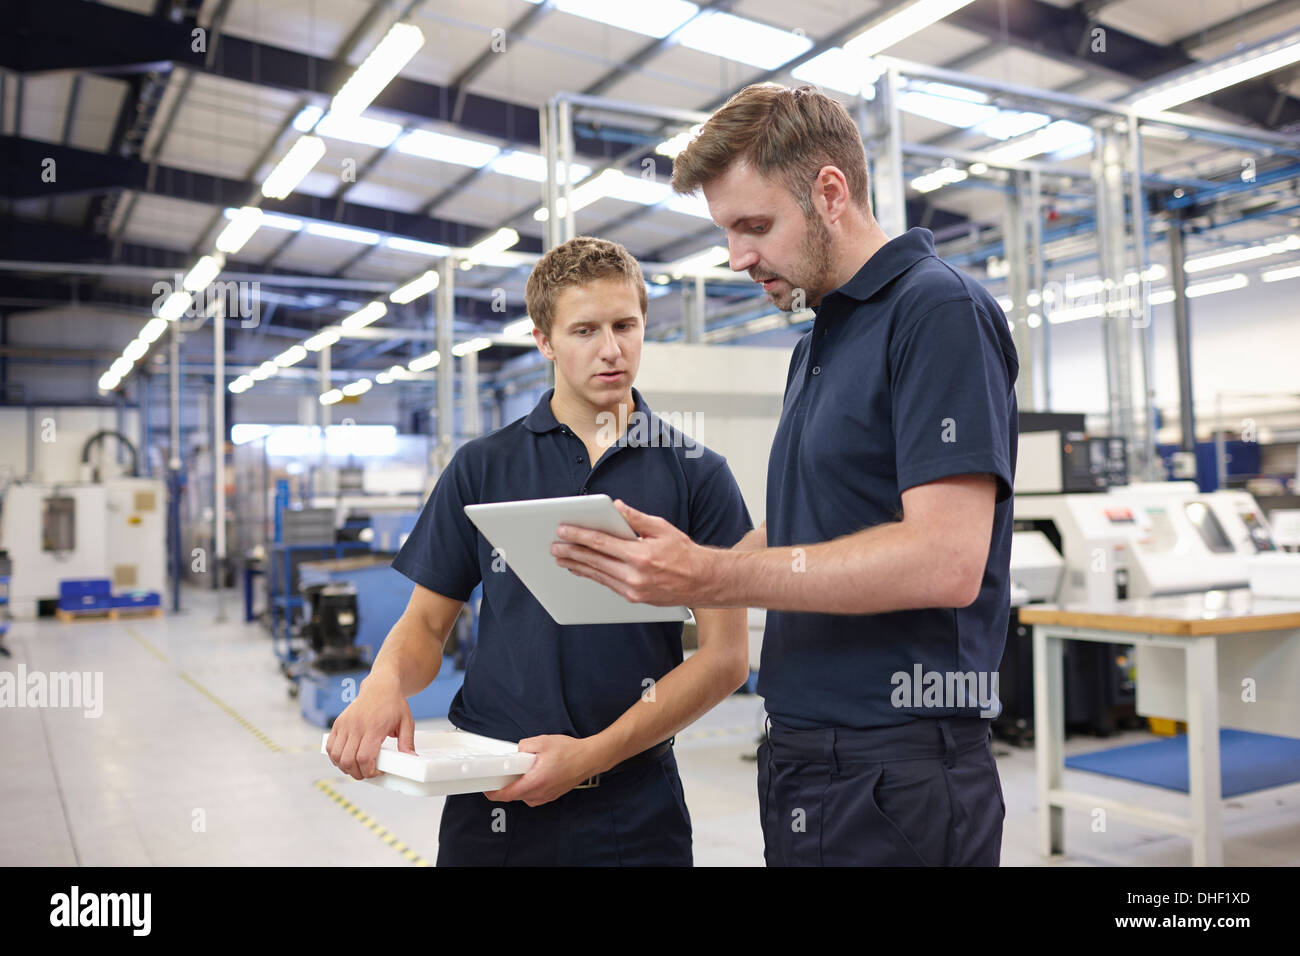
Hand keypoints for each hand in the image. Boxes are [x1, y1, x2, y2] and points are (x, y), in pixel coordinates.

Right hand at [325, 673, 415, 780]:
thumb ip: (407, 742)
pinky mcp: (338, 723)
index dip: (369, 771)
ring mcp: (345, 724)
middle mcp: (356, 726)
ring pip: (337, 756)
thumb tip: (411, 759)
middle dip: (357, 773)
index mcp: (374, 727)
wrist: (380, 686)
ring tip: (357, 767)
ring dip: (345, 767)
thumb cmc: (393, 704)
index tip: (377, 772)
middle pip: (348, 760)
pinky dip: (335, 758)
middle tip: (367, 773)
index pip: (364, 757)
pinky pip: (330, 746)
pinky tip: (345, 759)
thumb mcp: (406, 722)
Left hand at [484, 735, 602, 806]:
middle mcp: (541, 793)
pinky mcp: (553, 795)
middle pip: (515, 796)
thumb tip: (517, 751)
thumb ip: (525, 746)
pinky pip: (535, 795)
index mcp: (535, 781)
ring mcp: (547, 796)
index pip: (508, 794)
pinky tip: (533, 775)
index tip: (487, 789)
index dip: (493, 793)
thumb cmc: (571, 752)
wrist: (590, 758)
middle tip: (503, 774)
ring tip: (521, 772)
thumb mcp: (543, 742)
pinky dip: (529, 787)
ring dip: (519, 787)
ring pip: (525, 796)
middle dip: (506, 786)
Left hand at [551, 499, 714, 606]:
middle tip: (554, 546)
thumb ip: (636, 518)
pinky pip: (607, 585)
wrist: (703, 581)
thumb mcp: (662, 528)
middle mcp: (635, 575)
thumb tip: (617, 507)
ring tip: (561, 558)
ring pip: (597, 576)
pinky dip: (592, 576)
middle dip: (571, 552)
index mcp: (641, 555)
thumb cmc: (684, 553)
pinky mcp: (634, 599)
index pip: (601, 543)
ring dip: (577, 566)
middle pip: (594, 561)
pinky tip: (582, 569)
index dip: (579, 536)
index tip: (563, 530)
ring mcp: (633, 590)